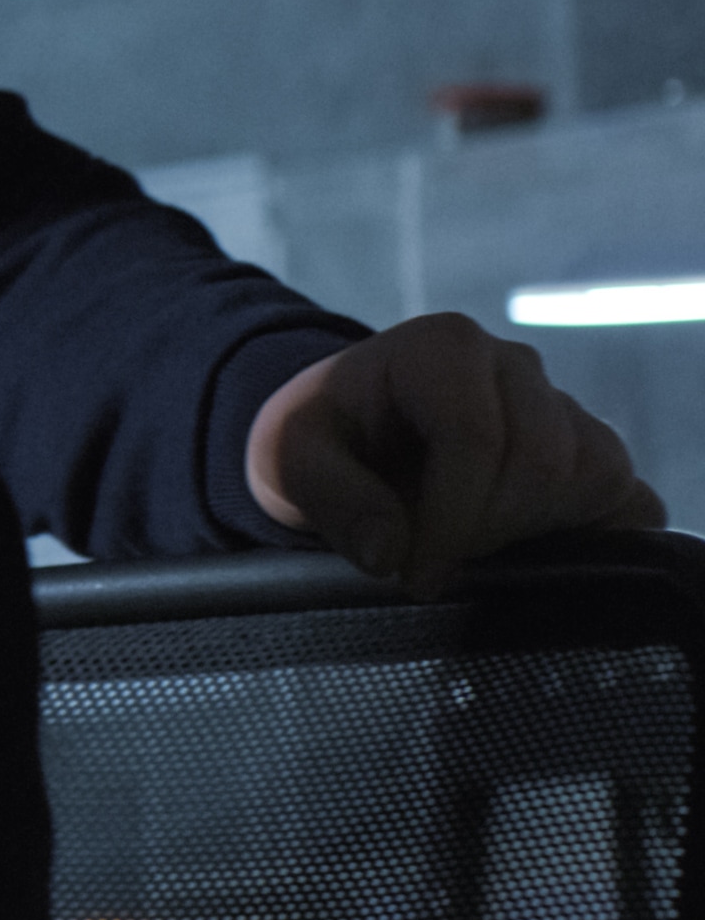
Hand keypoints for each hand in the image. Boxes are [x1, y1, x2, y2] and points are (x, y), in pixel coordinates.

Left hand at [248, 314, 663, 587]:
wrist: (355, 432)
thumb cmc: (328, 438)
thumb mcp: (292, 460)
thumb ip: (333, 500)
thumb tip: (389, 554)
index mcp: (441, 347)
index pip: (476, 435)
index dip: (451, 517)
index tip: (414, 572)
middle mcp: (514, 364)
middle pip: (540, 462)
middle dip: (484, 530)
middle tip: (433, 564)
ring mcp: (563, 404)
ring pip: (590, 476)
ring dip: (527, 531)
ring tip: (466, 546)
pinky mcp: (594, 449)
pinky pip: (626, 496)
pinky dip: (583, 532)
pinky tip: (519, 544)